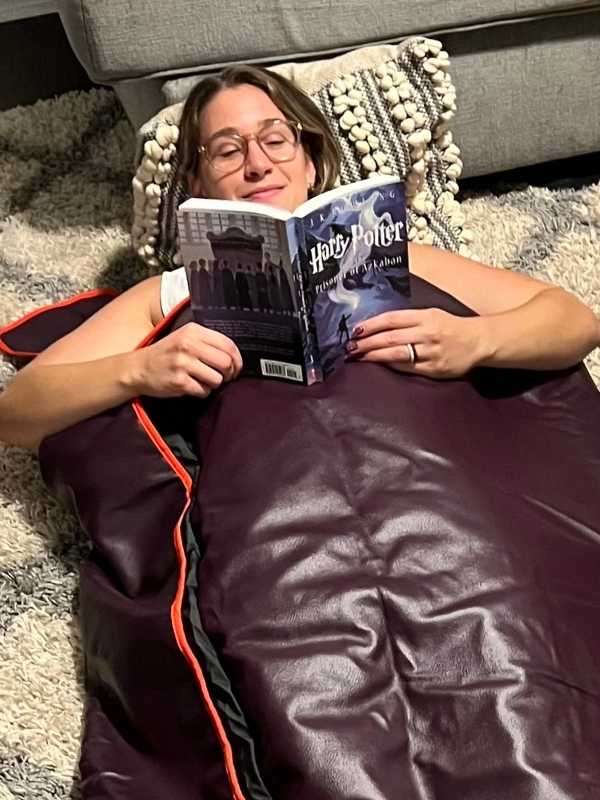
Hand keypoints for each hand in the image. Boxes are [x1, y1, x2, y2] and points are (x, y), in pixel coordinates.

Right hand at [132, 322, 242, 397]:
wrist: (138, 368)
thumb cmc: (165, 354)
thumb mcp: (184, 337)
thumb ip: (207, 342)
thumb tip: (234, 356)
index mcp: (193, 331)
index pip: (228, 344)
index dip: (237, 359)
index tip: (236, 367)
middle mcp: (188, 345)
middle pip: (226, 362)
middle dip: (229, 373)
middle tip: (224, 377)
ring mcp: (183, 363)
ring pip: (217, 378)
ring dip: (214, 384)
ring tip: (203, 381)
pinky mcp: (178, 381)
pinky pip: (203, 391)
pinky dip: (202, 392)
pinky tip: (193, 387)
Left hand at [345, 308, 483, 378]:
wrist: (479, 341)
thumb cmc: (451, 326)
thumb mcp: (432, 314)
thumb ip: (409, 319)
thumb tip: (379, 324)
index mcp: (426, 316)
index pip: (392, 319)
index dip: (371, 324)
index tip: (355, 330)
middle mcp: (427, 333)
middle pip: (390, 337)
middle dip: (367, 342)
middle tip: (350, 347)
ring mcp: (431, 352)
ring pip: (396, 354)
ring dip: (374, 356)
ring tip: (359, 356)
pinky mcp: (434, 369)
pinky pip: (407, 368)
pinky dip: (391, 365)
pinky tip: (379, 365)